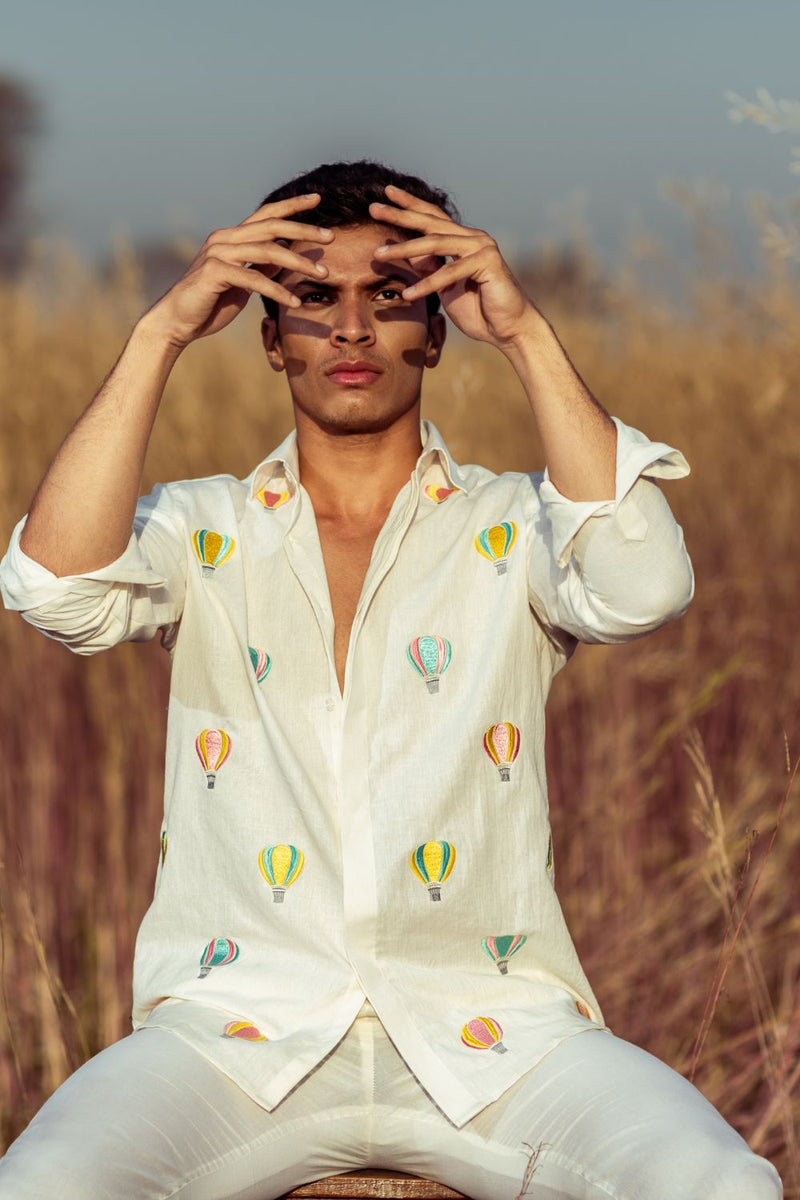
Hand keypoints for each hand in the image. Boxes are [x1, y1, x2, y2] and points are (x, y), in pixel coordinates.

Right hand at [142, 194, 333, 349]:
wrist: (177, 322)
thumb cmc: (210, 304)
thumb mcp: (242, 283)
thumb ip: (260, 267)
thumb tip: (283, 259)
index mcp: (232, 238)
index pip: (266, 215)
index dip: (292, 206)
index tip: (318, 199)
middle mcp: (224, 238)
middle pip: (271, 226)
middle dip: (304, 230)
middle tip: (332, 237)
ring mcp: (218, 253)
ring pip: (267, 250)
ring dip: (298, 263)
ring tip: (322, 275)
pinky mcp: (214, 272)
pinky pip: (253, 278)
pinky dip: (277, 291)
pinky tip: (295, 303)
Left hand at [369, 185, 537, 348]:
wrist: (509, 329)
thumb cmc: (480, 311)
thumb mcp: (446, 288)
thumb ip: (431, 269)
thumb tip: (410, 255)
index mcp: (463, 240)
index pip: (432, 218)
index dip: (409, 206)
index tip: (384, 196)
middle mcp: (473, 238)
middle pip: (430, 222)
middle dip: (400, 215)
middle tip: (373, 207)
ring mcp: (482, 247)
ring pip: (436, 244)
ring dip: (404, 249)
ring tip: (378, 256)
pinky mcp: (488, 262)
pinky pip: (450, 272)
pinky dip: (428, 284)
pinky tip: (408, 295)